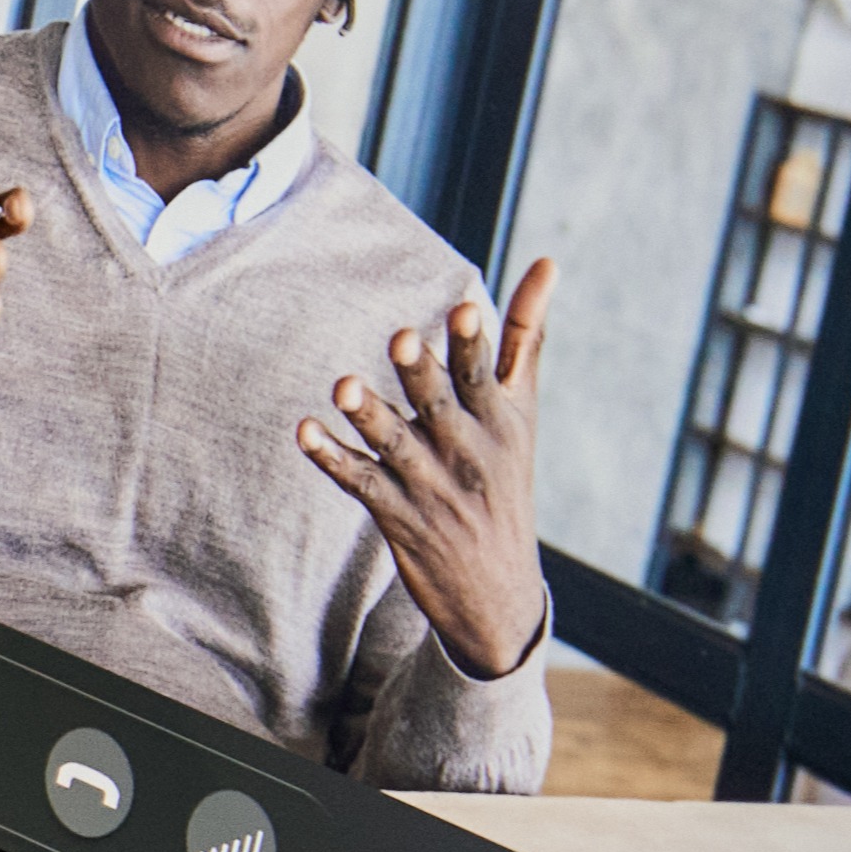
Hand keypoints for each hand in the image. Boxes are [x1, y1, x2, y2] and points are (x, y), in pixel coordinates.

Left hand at [298, 258, 554, 678]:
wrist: (498, 591)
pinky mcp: (396, 514)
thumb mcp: (521, 409)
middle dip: (422, 374)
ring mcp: (431, 485)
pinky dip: (332, 457)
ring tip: (344, 386)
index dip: (474, 344)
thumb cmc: (504, 477)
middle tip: (402, 339)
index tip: (463, 309)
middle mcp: (468, 450)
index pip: (486, 376)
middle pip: (441, 404)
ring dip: (370, 414)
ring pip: (396, 443)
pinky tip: (304, 431)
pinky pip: (359, 480)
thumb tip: (545, 261)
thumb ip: (524, 335)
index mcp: (502, 421)